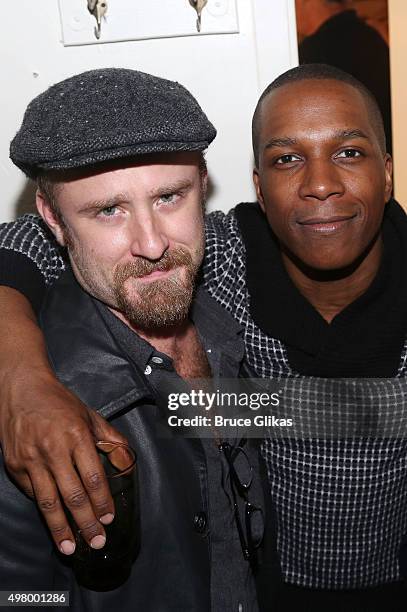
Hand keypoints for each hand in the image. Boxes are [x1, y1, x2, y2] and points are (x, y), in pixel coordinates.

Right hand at [0, 368, 127, 554]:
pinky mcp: (14, 466)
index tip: (109, 518)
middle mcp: (53, 450)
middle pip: (73, 496)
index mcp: (77, 435)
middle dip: (87, 523)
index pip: (93, 478)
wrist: (22, 389)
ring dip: (60, 529)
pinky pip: (32, 493)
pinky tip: (53, 522)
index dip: (102, 502)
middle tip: (97, 541)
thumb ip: (111, 440)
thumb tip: (127, 462)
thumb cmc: (59, 402)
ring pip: (48, 502)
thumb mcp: (90, 416)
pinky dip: (44, 509)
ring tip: (70, 548)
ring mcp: (31, 459)